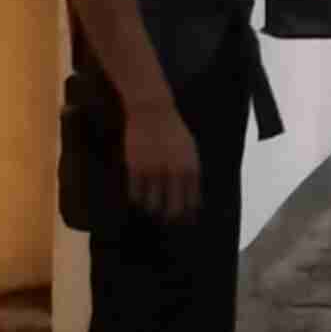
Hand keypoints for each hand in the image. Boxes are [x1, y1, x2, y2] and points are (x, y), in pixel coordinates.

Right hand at [122, 95, 201, 221]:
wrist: (152, 111)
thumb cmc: (173, 130)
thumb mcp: (190, 150)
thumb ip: (192, 172)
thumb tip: (194, 199)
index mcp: (190, 168)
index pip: (192, 201)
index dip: (188, 214)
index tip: (184, 220)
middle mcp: (174, 172)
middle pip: (173, 208)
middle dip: (170, 217)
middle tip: (166, 220)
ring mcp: (154, 170)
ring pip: (152, 204)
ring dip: (152, 209)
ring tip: (151, 209)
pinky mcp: (136, 167)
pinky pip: (136, 194)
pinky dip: (137, 200)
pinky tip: (138, 198)